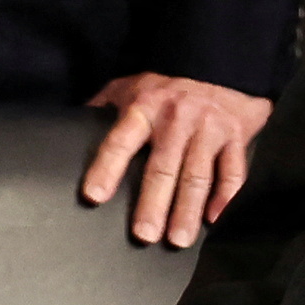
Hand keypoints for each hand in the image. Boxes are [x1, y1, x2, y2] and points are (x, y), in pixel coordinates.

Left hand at [82, 72, 271, 243]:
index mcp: (145, 109)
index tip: (94, 196)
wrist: (221, 64)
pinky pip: (233, 171)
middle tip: (144, 234)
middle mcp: (177, 121)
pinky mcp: (236, 137)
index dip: (106, 169)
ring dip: (188, 210)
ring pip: (197, 176)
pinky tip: (217, 218)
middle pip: (163, 168)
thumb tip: (68, 127)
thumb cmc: (168, 84)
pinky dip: (227, 196)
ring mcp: (208, 130)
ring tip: (179, 239)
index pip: (120, 142)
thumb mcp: (130, 86)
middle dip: (153, 204)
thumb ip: (104, 107)